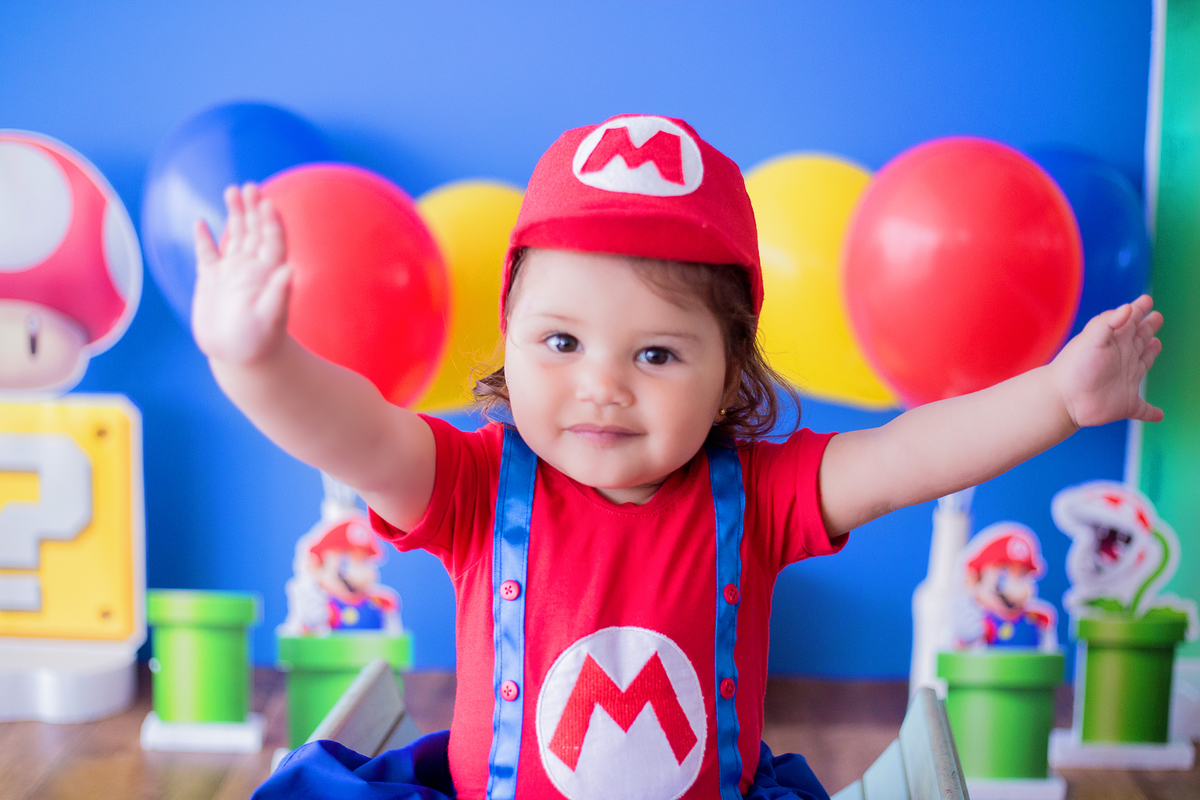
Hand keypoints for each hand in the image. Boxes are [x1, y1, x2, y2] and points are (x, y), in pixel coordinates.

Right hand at [192, 183, 292, 364]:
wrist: (239, 358)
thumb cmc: (259, 342)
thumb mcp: (270, 318)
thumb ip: (279, 293)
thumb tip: (290, 269)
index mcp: (268, 274)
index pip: (272, 240)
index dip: (270, 220)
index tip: (266, 200)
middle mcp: (252, 269)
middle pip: (254, 231)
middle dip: (252, 208)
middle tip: (248, 186)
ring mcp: (232, 273)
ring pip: (234, 237)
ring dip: (234, 214)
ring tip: (232, 191)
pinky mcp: (212, 281)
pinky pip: (208, 254)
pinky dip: (205, 238)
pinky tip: (201, 222)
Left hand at [1051, 294, 1162, 427]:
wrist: (1061, 400)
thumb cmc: (1074, 368)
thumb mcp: (1090, 340)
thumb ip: (1107, 322)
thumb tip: (1128, 307)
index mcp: (1114, 342)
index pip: (1130, 321)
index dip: (1139, 309)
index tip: (1146, 299)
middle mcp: (1121, 359)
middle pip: (1139, 338)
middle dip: (1148, 327)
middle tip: (1157, 316)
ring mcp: (1124, 381)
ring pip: (1143, 364)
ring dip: (1150, 354)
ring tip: (1156, 344)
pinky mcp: (1126, 404)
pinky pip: (1143, 409)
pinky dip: (1151, 412)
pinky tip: (1159, 415)